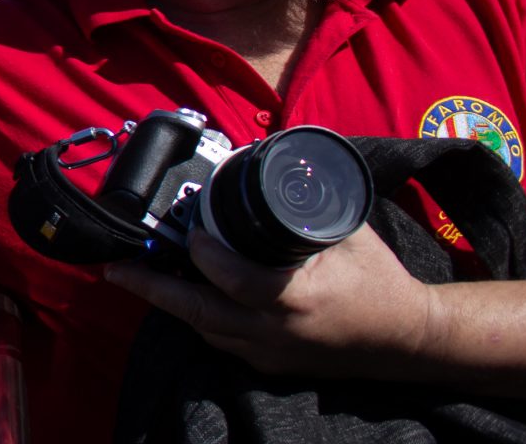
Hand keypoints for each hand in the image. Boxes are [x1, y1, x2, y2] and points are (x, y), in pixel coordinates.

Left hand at [106, 225, 438, 380]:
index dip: (206, 256)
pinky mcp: (272, 364)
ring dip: (170, 303)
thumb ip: (306, 204)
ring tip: (138, 276)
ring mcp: (272, 353)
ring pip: (205, 331)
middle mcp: (277, 332)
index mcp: (297, 298)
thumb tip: (270, 161)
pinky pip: (222, 342)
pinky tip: (182, 296)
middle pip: (200, 315)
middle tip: (115, 269)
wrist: (411, 340)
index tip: (189, 233)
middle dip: (152, 290)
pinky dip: (198, 319)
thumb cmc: (381, 281)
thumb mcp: (347, 233)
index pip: (236, 281)